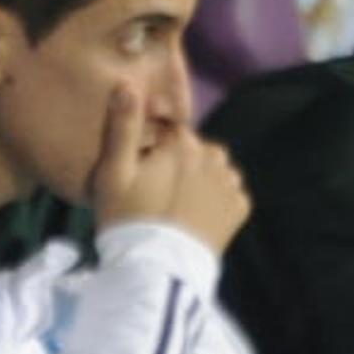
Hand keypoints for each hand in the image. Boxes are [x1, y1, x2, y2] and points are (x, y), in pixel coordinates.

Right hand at [88, 87, 250, 251]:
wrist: (157, 269)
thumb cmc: (128, 218)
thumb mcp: (114, 172)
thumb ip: (122, 127)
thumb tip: (128, 83)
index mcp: (183, 143)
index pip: (168, 130)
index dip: (151, 148)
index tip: (139, 171)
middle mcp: (215, 156)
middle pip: (193, 149)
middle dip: (178, 161)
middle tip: (154, 191)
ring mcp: (231, 184)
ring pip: (213, 169)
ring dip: (199, 178)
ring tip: (175, 205)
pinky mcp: (240, 209)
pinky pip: (227, 193)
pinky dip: (215, 200)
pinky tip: (195, 216)